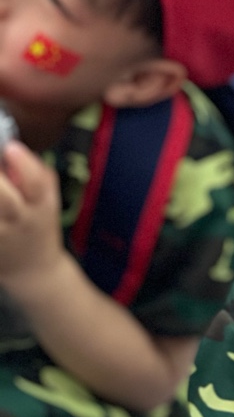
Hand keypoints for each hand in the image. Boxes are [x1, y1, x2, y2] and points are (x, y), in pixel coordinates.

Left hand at [0, 143, 63, 292]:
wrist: (33, 271)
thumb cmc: (37, 226)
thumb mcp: (47, 200)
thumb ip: (35, 173)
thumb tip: (10, 145)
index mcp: (41, 205)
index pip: (36, 183)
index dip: (24, 164)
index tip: (11, 147)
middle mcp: (20, 220)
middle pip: (3, 199)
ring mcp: (0, 236)